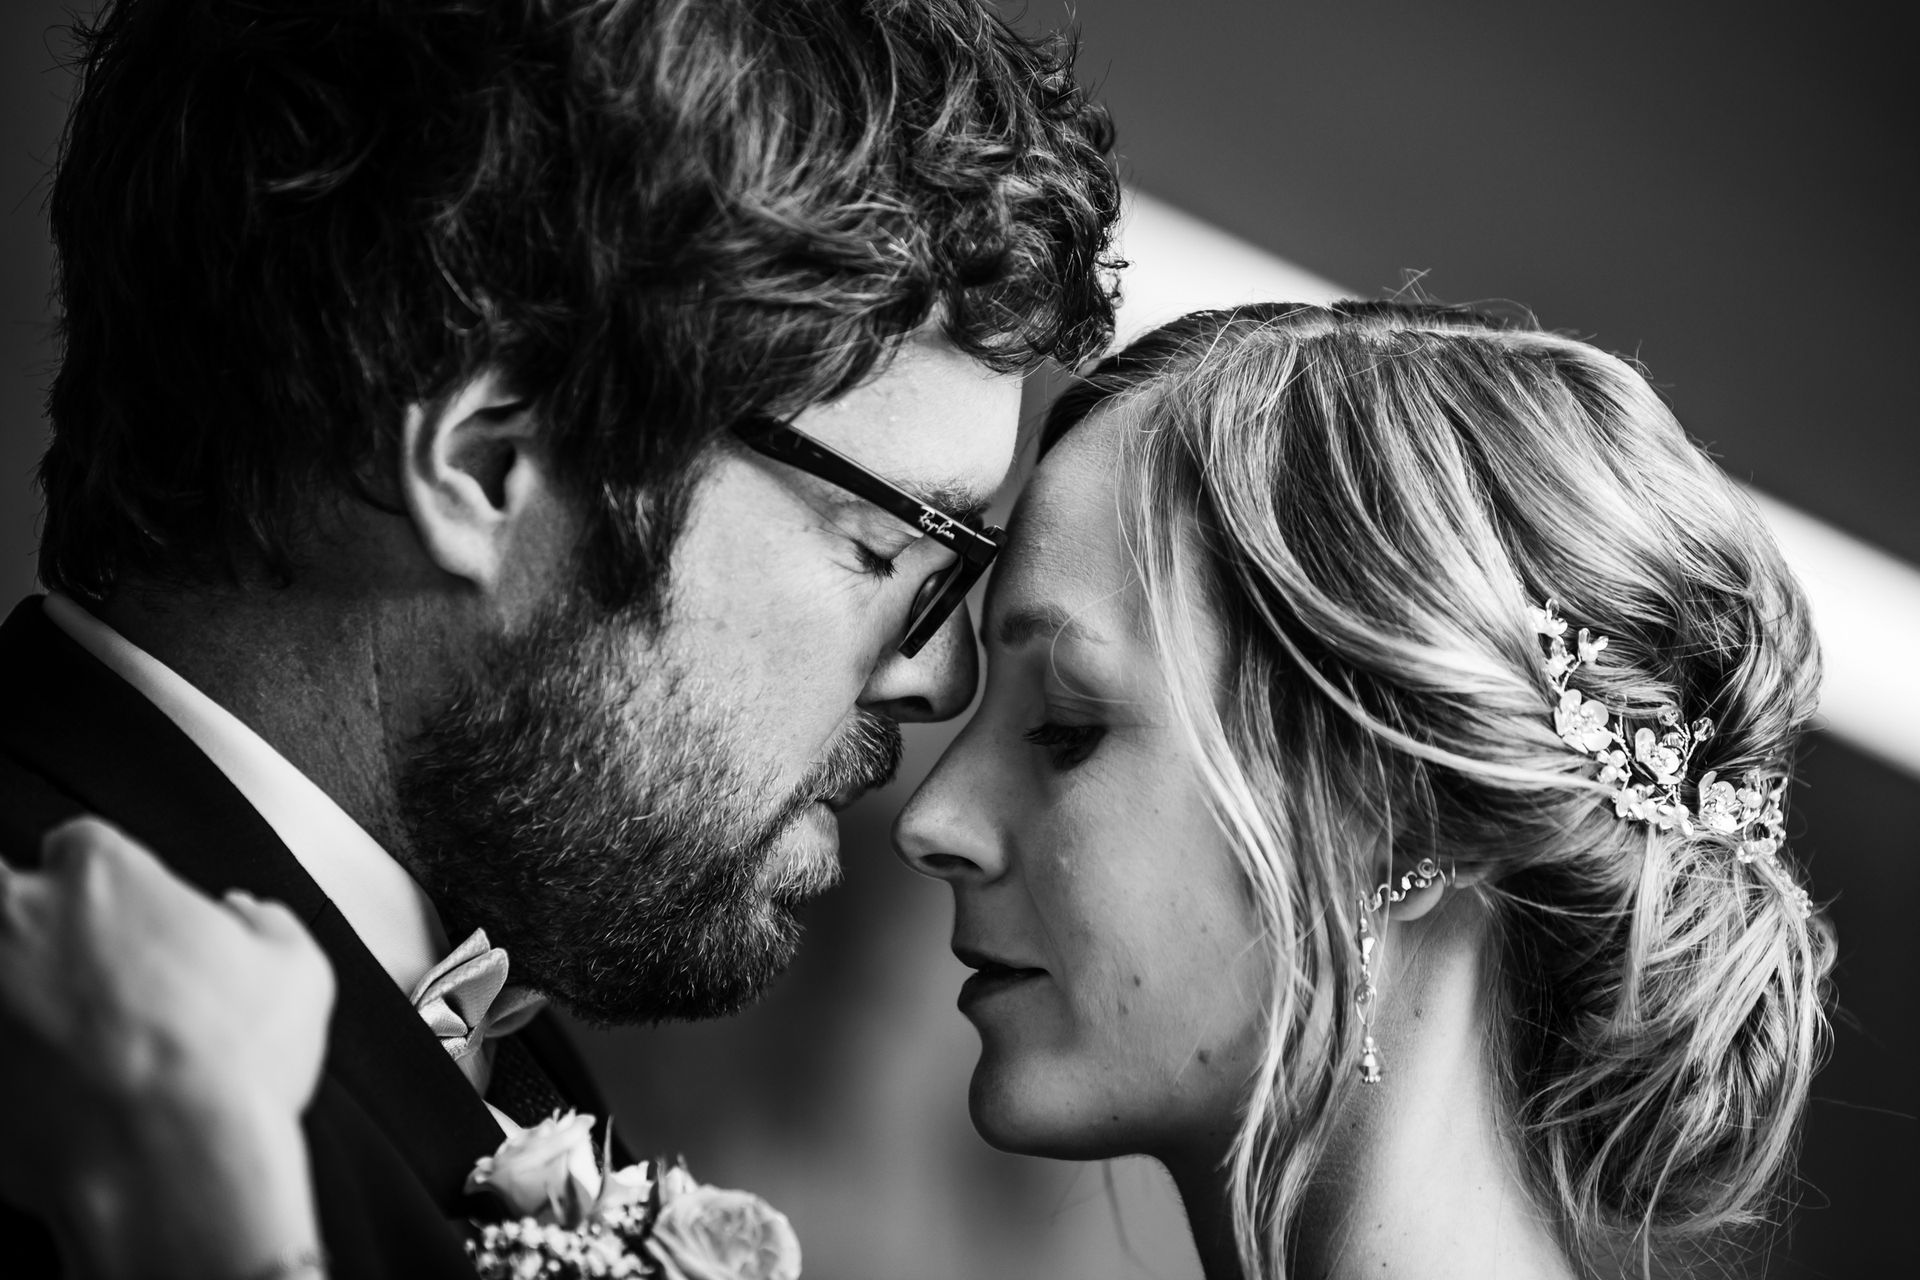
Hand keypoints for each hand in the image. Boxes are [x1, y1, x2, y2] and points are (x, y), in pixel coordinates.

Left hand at [0, 817, 334, 1276]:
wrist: (165, 1163)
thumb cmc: (228, 1065)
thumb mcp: (298, 972)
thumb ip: (266, 925)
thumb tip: (247, 918)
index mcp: (102, 875)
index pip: (81, 845)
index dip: (108, 884)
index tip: (129, 920)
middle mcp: (18, 920)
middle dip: (25, 919)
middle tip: (67, 963)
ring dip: (7, 984)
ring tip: (49, 1022)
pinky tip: (37, 1084)